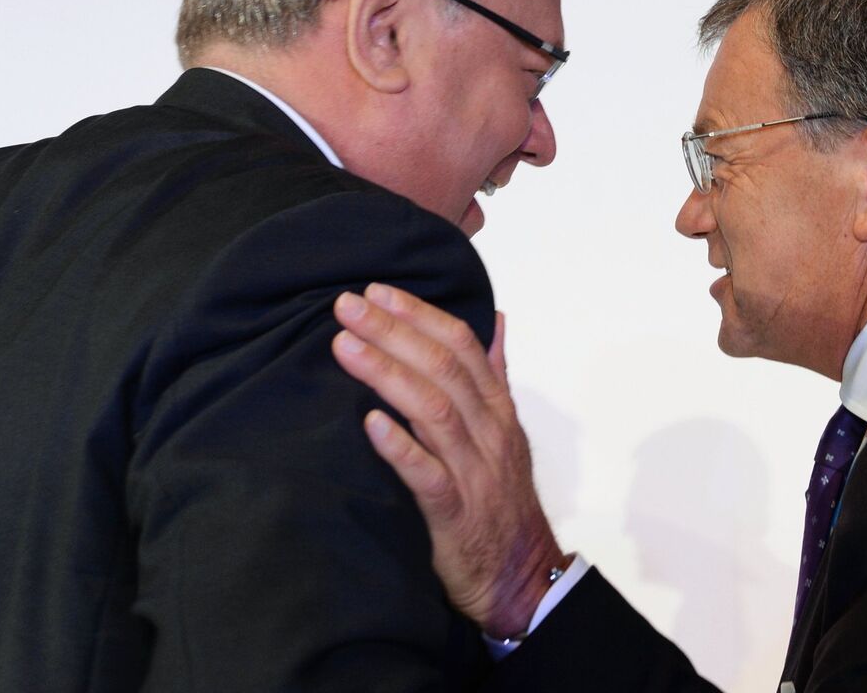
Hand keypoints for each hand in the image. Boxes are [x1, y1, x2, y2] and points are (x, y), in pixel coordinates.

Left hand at [332, 283, 566, 639]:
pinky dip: (400, 447)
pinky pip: (428, 476)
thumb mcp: (506, 431)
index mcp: (497, 409)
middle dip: (393, 331)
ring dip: (387, 374)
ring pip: (433, 411)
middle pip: (443, 368)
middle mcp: (489, 433)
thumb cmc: (502, 499)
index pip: (462, 345)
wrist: (521, 577)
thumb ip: (495, 374)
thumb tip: (496, 319)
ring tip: (345, 347)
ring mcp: (474, 472)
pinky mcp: (456, 515)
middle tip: (346, 305)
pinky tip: (370, 423)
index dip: (419, 314)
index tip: (376, 291)